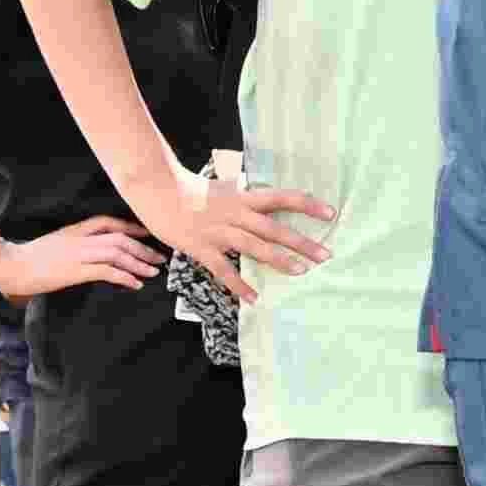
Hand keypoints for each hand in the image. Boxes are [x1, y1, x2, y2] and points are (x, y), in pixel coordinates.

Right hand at [0, 218, 157, 297]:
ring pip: (117, 253)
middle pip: (119, 238)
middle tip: (160, 258)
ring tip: (153, 272)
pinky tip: (136, 284)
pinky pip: (107, 271)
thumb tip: (98, 254)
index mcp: (74, 230)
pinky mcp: (75, 270)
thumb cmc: (31, 258)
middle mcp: (79, 239)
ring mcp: (77, 254)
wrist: (9, 265)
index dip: (130, 227)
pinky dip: (125, 277)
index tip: (147, 235)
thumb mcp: (57, 244)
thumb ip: (77, 244)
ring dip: (139, 263)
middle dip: (143, 248)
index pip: (107, 222)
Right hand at [144, 181, 335, 308]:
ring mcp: (218, 231)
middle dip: (301, 242)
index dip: (306, 205)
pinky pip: (223, 269)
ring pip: (254, 246)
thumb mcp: (222, 190)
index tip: (331, 212)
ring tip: (302, 272)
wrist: (155, 187)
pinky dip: (238, 285)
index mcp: (241, 197)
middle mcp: (234, 213)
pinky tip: (253, 298)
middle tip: (326, 255)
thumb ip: (243, 201)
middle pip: (273, 228)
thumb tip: (264, 207)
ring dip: (279, 260)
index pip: (281, 197)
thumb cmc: (188, 189)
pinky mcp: (200, 246)